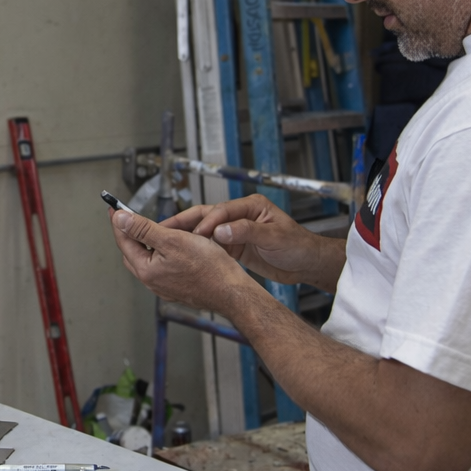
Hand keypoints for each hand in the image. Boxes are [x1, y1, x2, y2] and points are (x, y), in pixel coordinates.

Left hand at [111, 207, 260, 314]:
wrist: (231, 291)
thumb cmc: (209, 268)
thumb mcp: (173, 239)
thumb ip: (143, 229)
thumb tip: (120, 219)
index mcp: (146, 269)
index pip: (124, 241)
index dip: (119, 222)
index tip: (114, 208)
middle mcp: (152, 281)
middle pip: (133, 252)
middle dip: (130, 233)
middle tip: (131, 217)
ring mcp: (164, 286)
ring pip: (148, 260)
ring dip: (148, 243)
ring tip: (153, 228)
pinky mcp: (177, 288)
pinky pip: (162, 267)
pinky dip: (161, 253)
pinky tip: (173, 247)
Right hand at [165, 195, 335, 288]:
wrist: (307, 264)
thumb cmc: (297, 246)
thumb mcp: (274, 238)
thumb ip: (247, 232)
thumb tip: (220, 230)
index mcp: (250, 206)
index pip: (220, 211)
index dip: (205, 222)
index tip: (194, 235)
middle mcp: (240, 215)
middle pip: (206, 216)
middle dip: (185, 223)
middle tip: (164, 231)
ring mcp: (236, 231)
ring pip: (205, 231)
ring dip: (187, 237)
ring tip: (167, 243)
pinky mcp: (235, 246)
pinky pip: (211, 245)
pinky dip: (197, 249)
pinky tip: (184, 254)